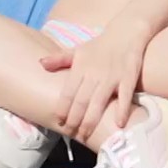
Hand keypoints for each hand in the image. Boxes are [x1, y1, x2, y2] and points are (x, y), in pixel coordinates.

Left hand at [40, 21, 152, 142]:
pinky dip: (122, 110)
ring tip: (85, 135)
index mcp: (80, 67)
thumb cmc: (99, 45)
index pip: (68, 92)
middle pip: (81, 101)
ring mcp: (112, 77)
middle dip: (74, 119)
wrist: (125, 32)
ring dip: (91, 120)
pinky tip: (118, 124)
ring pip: (99, 102)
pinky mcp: (128, 78)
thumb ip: (59, 59)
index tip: (58, 121)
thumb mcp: (77, 50)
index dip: (62, 108)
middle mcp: (94, 74)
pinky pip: (125, 97)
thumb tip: (40, 63)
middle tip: (70, 133)